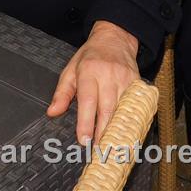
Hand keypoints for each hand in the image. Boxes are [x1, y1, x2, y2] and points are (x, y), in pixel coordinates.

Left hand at [46, 20, 138, 144]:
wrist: (115, 38)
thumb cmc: (91, 57)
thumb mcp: (71, 70)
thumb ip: (61, 92)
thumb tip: (52, 112)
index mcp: (89, 72)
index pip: (88, 100)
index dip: (86, 122)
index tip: (83, 140)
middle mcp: (109, 75)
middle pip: (107, 109)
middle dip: (103, 132)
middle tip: (98, 151)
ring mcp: (126, 79)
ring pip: (123, 110)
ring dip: (118, 130)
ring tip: (112, 147)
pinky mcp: (138, 83)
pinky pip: (136, 106)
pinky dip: (132, 121)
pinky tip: (128, 134)